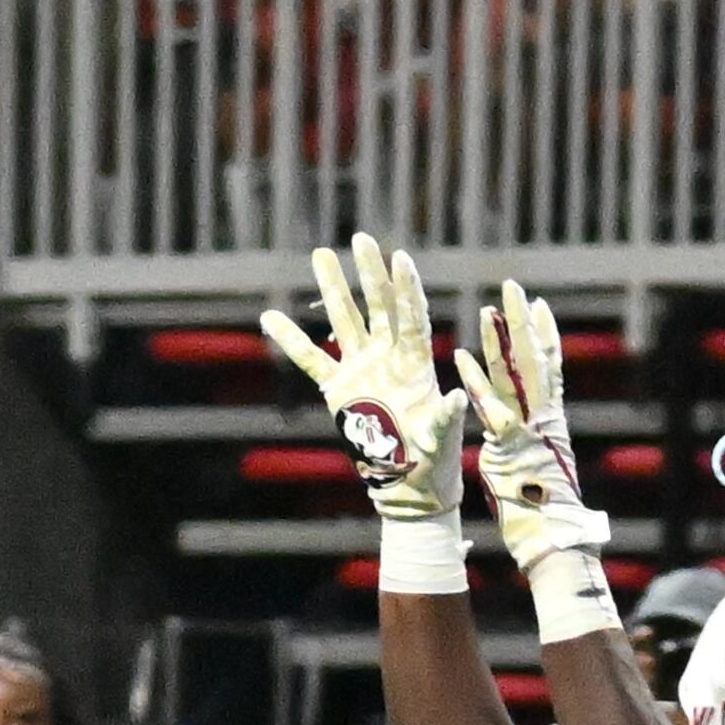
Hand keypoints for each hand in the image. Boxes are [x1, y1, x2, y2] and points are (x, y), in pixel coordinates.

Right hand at [260, 233, 464, 529]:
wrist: (407, 485)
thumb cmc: (433, 461)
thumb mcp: (441, 439)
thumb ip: (444, 419)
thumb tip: (454, 399)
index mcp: (417, 363)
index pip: (412, 317)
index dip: (406, 289)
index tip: (400, 258)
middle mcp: (389, 357)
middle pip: (378, 306)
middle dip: (369, 273)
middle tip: (361, 239)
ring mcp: (362, 369)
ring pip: (344, 321)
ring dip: (333, 289)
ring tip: (321, 254)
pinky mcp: (338, 389)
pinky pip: (311, 360)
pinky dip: (292, 340)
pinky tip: (270, 317)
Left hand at [451, 277, 602, 574]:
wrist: (556, 542)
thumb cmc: (544, 514)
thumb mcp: (535, 471)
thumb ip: (527, 447)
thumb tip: (521, 437)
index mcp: (551, 423)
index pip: (550, 369)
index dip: (543, 336)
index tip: (537, 307)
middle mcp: (546, 419)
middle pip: (536, 360)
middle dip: (523, 323)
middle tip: (513, 289)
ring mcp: (531, 430)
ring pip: (519, 374)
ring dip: (502, 339)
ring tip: (491, 307)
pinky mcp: (512, 446)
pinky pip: (493, 406)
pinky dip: (476, 381)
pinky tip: (461, 356)